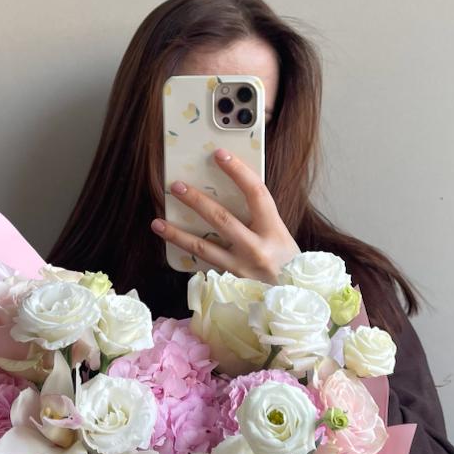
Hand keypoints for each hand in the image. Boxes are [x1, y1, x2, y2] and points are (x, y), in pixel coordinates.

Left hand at [151, 148, 298, 282]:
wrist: (296, 300)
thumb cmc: (287, 262)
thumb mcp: (280, 236)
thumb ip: (259, 217)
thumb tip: (229, 190)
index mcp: (274, 230)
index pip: (256, 193)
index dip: (238, 172)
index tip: (220, 154)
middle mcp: (257, 249)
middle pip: (222, 219)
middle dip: (197, 201)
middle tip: (176, 186)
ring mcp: (241, 268)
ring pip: (203, 247)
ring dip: (177, 233)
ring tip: (157, 222)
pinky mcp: (229, 283)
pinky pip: (204, 264)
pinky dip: (187, 253)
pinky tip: (171, 244)